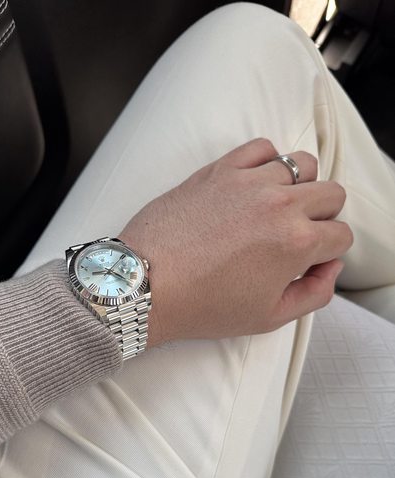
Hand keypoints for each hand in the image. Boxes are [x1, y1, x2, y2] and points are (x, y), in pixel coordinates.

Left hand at [118, 138, 352, 347]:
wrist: (147, 285)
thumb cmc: (202, 305)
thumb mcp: (268, 318)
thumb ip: (314, 294)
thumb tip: (330, 267)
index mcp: (297, 243)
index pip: (341, 235)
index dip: (329, 251)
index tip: (309, 260)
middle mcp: (280, 205)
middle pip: (332, 194)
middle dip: (323, 217)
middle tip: (298, 235)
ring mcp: (249, 181)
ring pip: (303, 164)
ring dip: (300, 186)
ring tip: (277, 208)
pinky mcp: (220, 169)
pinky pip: (262, 147)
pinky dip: (267, 161)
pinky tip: (255, 185)